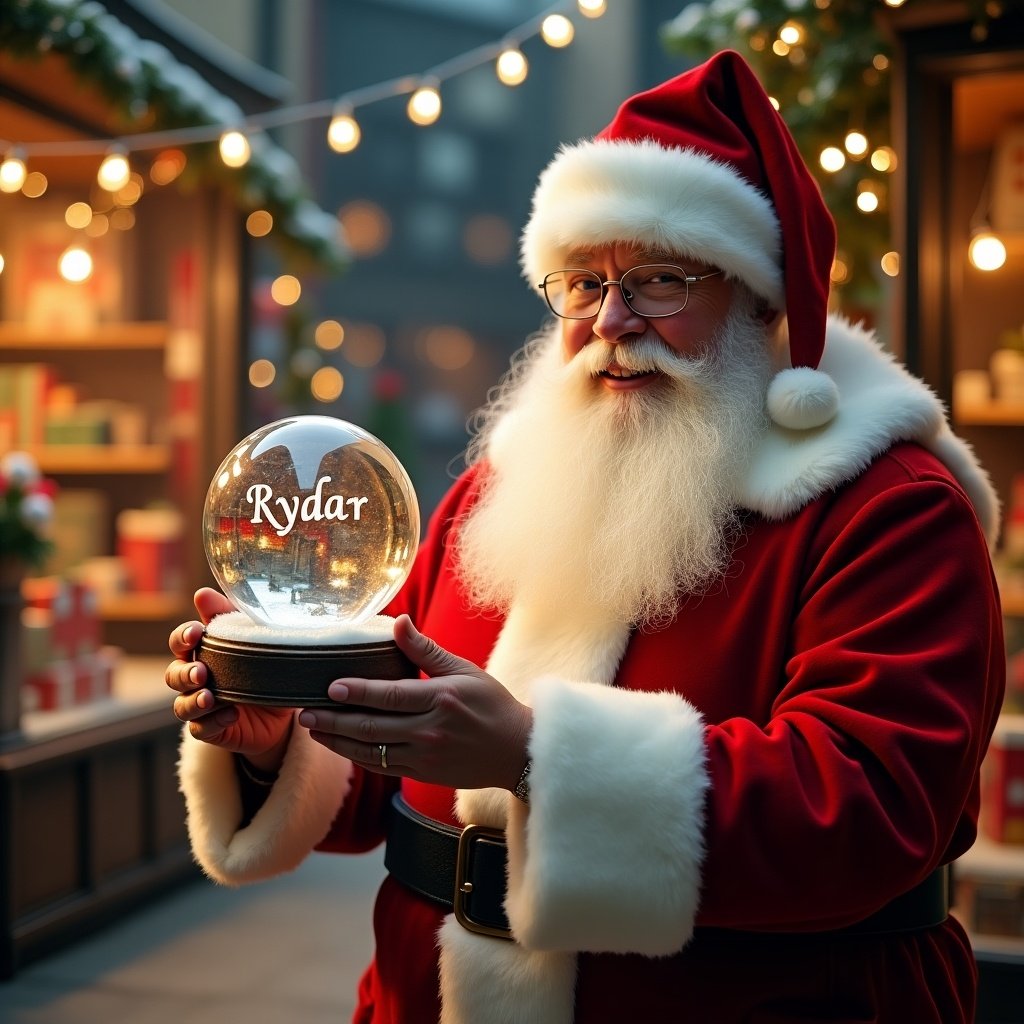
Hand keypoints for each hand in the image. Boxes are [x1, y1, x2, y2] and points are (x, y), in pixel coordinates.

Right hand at [165, 587, 292, 768]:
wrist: (281, 710)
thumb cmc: (262, 666)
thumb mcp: (252, 637)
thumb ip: (228, 615)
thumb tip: (202, 593)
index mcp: (201, 653)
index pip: (179, 643)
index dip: (182, 637)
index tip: (196, 633)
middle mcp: (195, 680)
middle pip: (173, 675)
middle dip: (185, 673)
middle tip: (201, 672)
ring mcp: (201, 707)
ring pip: (181, 706)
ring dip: (193, 701)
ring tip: (209, 697)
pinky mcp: (212, 730)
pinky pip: (201, 729)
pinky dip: (213, 722)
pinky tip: (231, 715)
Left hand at [296, 615, 531, 791]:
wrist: (516, 750)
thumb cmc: (491, 704)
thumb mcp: (463, 670)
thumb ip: (426, 650)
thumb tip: (399, 621)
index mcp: (440, 699)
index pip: (390, 696)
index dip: (357, 693)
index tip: (330, 688)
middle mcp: (429, 731)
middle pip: (371, 727)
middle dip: (333, 722)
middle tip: (304, 714)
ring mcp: (424, 756)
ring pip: (371, 751)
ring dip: (338, 743)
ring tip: (313, 732)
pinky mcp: (422, 773)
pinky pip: (382, 766)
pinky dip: (358, 757)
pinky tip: (341, 748)